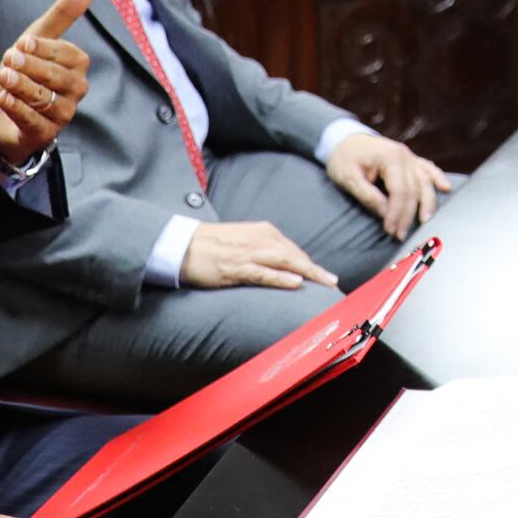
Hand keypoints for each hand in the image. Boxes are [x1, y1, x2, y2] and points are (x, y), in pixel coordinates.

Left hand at [0, 0, 94, 165]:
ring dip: (22, 87)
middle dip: (32, 67)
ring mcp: (62, 115)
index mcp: (78, 67)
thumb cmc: (27, 73)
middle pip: (58, 78)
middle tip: (9, 57)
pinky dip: (18, 108)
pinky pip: (34, 122)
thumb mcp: (38, 40)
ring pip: (46, 100)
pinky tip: (4, 98)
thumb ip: (63, 14)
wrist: (5, 113)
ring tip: (4, 77)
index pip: (67, 55)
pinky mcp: (44, 134)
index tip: (22, 42)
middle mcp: (76, 91)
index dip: (44, 48)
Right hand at [181, 220, 340, 290]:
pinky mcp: (236, 267)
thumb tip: (283, 267)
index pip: (294, 251)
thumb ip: (264, 251)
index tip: (326, 279)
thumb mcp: (243, 242)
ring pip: (286, 262)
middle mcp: (261, 239)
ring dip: (309, 273)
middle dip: (316, 271)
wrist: (182, 244)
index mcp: (264, 232)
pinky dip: (281, 278)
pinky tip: (296, 283)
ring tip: (327, 284)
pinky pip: (263, 273)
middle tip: (334, 285)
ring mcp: (249, 253)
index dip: (311, 266)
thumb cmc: (212, 245)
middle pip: (296, 256)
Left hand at [327, 131, 450, 238]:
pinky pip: (428, 169)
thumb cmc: (343, 158)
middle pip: (414, 190)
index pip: (399, 191)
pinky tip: (445, 187)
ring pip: (425, 182)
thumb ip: (368, 196)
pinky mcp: (410, 159)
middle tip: (400, 234)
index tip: (390, 229)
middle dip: (408, 214)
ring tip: (425, 220)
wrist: (343, 139)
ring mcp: (409, 156)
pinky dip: (438, 178)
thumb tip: (385, 213)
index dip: (396, 212)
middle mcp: (404, 156)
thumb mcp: (348, 178)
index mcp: (389, 158)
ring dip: (427, 203)